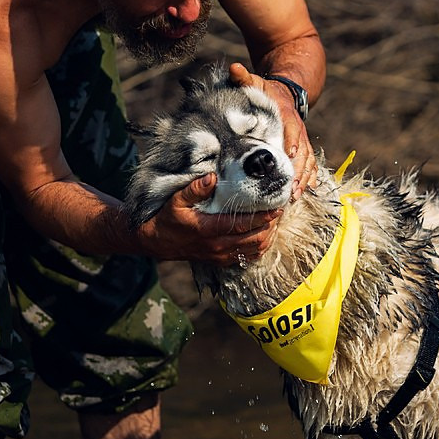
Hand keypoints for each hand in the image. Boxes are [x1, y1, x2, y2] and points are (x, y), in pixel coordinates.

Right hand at [136, 173, 280, 265]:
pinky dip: (259, 248)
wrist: (157, 242)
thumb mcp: (176, 200)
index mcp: (209, 229)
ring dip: (268, 237)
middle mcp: (218, 245)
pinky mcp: (221, 261)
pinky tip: (264, 236)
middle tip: (280, 211)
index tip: (277, 207)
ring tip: (275, 222)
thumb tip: (212, 177)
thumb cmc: (168, 218)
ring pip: (254, 250)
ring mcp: (220, 256)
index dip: (263, 217)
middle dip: (271, 225)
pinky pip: (247, 258)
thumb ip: (194, 189)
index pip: (244, 224)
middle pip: (255, 238)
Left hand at [229, 63, 317, 198]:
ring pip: (309, 161)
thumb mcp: (256, 82)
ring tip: (295, 197)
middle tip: (290, 188)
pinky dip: (310, 178)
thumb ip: (244, 77)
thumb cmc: (267, 92)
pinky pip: (311, 165)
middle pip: (303, 151)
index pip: (292, 129)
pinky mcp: (304, 148)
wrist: (287, 92)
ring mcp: (303, 140)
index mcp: (287, 116)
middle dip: (298, 170)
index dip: (292, 141)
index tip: (289, 156)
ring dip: (304, 179)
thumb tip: (233, 67)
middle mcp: (298, 130)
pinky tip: (304, 194)